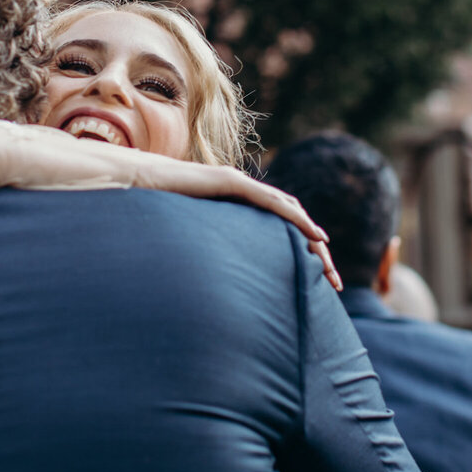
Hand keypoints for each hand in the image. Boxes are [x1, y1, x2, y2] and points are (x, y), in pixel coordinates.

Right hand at [125, 154, 341, 290]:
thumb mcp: (191, 241)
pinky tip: (314, 236)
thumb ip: (207, 255)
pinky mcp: (231, 182)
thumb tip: (209, 288)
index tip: (318, 286)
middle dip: (318, 254)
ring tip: (330, 263)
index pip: (279, 233)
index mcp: (237, 210)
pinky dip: (297, 219)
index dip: (301, 256)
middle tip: (335, 283)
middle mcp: (243, 195)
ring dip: (314, 238)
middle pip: (293, 223)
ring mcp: (239, 186)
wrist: (135, 184)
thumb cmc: (156, 214)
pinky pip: (272, 202)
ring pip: (290, 212)